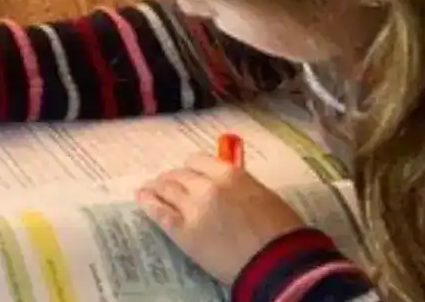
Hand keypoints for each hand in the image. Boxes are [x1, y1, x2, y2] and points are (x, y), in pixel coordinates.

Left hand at [136, 153, 306, 283]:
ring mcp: (191, 208)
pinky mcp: (182, 231)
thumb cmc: (282, 232)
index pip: (197, 161)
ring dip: (157, 188)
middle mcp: (205, 186)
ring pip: (165, 189)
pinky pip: (159, 212)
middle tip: (168, 184)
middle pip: (178, 175)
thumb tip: (227, 185)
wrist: (278, 262)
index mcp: (229, 174)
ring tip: (151, 189)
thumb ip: (240, 186)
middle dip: (173, 179)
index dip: (191, 168)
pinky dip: (148, 203)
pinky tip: (142, 198)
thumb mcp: (263, 197)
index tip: (189, 173)